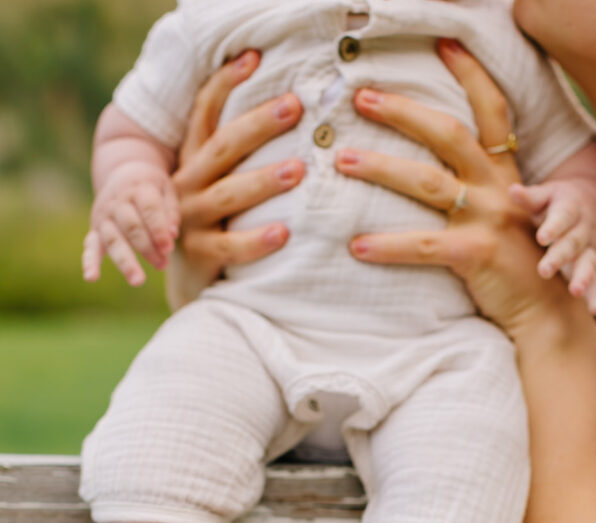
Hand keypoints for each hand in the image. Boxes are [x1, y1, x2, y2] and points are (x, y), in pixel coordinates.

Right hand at [83, 161, 179, 286]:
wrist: (123, 173)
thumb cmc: (152, 187)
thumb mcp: (166, 189)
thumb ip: (171, 211)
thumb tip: (173, 234)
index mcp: (138, 189)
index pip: (148, 209)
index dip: (158, 229)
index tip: (168, 248)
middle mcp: (117, 202)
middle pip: (131, 227)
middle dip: (147, 247)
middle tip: (162, 264)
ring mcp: (104, 217)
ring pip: (113, 240)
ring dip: (125, 261)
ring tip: (138, 281)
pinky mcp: (96, 230)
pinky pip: (90, 247)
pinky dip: (90, 262)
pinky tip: (91, 278)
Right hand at [167, 50, 304, 307]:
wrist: (190, 282)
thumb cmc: (218, 223)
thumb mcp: (221, 183)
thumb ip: (239, 154)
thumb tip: (290, 109)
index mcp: (192, 160)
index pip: (204, 112)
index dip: (225, 83)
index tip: (255, 58)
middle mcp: (186, 185)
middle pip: (222, 148)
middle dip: (258, 125)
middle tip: (295, 106)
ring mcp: (189, 220)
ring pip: (228, 194)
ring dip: (264, 180)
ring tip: (300, 169)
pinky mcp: (199, 255)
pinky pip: (230, 247)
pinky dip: (258, 240)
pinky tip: (286, 232)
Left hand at [335, 40, 584, 341]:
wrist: (547, 312)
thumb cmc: (517, 267)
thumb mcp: (502, 218)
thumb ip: (474, 193)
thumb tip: (426, 177)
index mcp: (505, 173)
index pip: (492, 110)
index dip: (471, 73)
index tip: (444, 43)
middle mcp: (499, 187)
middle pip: (447, 133)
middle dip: (402, 111)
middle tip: (361, 98)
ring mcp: (489, 218)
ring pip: (426, 182)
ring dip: (380, 167)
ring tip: (341, 161)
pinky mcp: (478, 253)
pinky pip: (423, 245)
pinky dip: (387, 245)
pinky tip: (356, 246)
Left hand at [511, 178, 595, 314]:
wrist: (589, 204)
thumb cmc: (556, 202)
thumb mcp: (545, 195)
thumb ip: (530, 198)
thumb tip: (512, 190)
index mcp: (569, 209)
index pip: (562, 217)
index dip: (553, 227)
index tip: (542, 237)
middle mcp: (582, 230)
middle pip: (573, 243)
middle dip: (561, 256)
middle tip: (545, 270)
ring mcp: (589, 249)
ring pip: (588, 263)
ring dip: (583, 277)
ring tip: (575, 291)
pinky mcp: (591, 266)